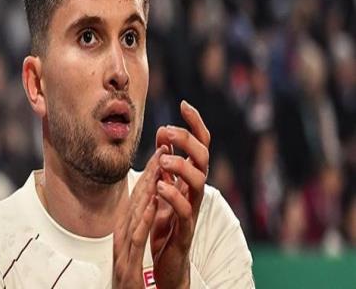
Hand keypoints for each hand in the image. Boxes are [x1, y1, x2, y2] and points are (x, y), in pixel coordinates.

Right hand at [113, 146, 166, 287]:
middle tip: (162, 151)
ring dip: (146, 189)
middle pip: (134, 201)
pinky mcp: (128, 266)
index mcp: (123, 233)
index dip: (147, 176)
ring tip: (159, 168)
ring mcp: (122, 251)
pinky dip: (144, 219)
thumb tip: (144, 206)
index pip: (136, 200)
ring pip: (134, 214)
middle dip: (149, 175)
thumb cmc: (130, 282)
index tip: (159, 156)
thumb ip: (136, 228)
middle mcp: (120, 238)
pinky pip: (137, 238)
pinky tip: (152, 203)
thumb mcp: (132, 251)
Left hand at [151, 101, 210, 288]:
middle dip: (187, 139)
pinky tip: (160, 185)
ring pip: (199, 180)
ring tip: (163, 159)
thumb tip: (164, 132)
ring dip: (181, 165)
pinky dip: (173, 195)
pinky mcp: (185, 229)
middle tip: (167, 132)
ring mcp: (192, 208)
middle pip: (203, 157)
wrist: (165, 260)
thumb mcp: (163, 184)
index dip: (195, 123)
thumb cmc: (164, 220)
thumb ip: (165, 162)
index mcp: (190, 175)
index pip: (199, 144)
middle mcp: (195, 189)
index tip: (184, 104)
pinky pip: (186, 210)